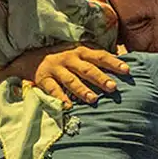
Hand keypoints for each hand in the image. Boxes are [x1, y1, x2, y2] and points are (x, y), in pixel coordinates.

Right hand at [7, 44, 130, 105]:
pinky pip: (52, 89)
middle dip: (101, 78)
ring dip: (82, 89)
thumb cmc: (63, 58)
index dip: (114, 63)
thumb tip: (121, 60)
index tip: (127, 71)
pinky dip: (60, 98)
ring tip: (93, 99)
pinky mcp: (43, 79)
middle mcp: (69, 58)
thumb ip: (97, 57)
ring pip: (71, 80)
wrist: (30, 58)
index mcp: (81, 51)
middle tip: (113, 87)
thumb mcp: (79, 53)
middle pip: (87, 69)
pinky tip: (68, 106)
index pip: (100, 56)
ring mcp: (56, 69)